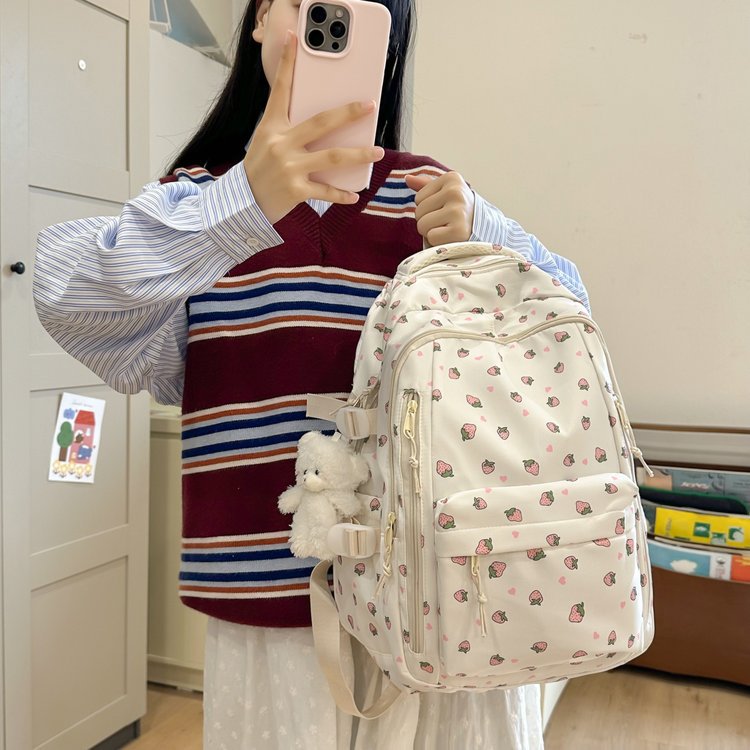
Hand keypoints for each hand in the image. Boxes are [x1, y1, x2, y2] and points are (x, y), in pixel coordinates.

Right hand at [243, 31, 384, 224]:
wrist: (242, 203)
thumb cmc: (259, 169)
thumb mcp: (266, 141)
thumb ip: (288, 128)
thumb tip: (323, 122)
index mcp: (272, 127)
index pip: (281, 90)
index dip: (287, 63)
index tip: (294, 38)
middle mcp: (281, 144)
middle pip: (321, 123)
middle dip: (347, 113)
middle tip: (369, 105)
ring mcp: (289, 168)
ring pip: (331, 158)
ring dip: (358, 154)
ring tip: (377, 151)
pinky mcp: (296, 191)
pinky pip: (325, 191)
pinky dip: (341, 194)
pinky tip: (355, 194)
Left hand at [404, 172, 475, 247]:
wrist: (482, 229)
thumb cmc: (458, 210)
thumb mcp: (445, 193)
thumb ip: (425, 186)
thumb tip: (407, 179)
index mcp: (452, 178)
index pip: (419, 198)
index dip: (428, 208)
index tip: (445, 209)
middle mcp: (456, 191)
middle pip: (419, 212)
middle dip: (428, 221)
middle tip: (446, 222)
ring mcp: (458, 211)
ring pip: (422, 225)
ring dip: (431, 232)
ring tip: (447, 229)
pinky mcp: (459, 231)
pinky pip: (431, 237)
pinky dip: (438, 241)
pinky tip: (450, 238)